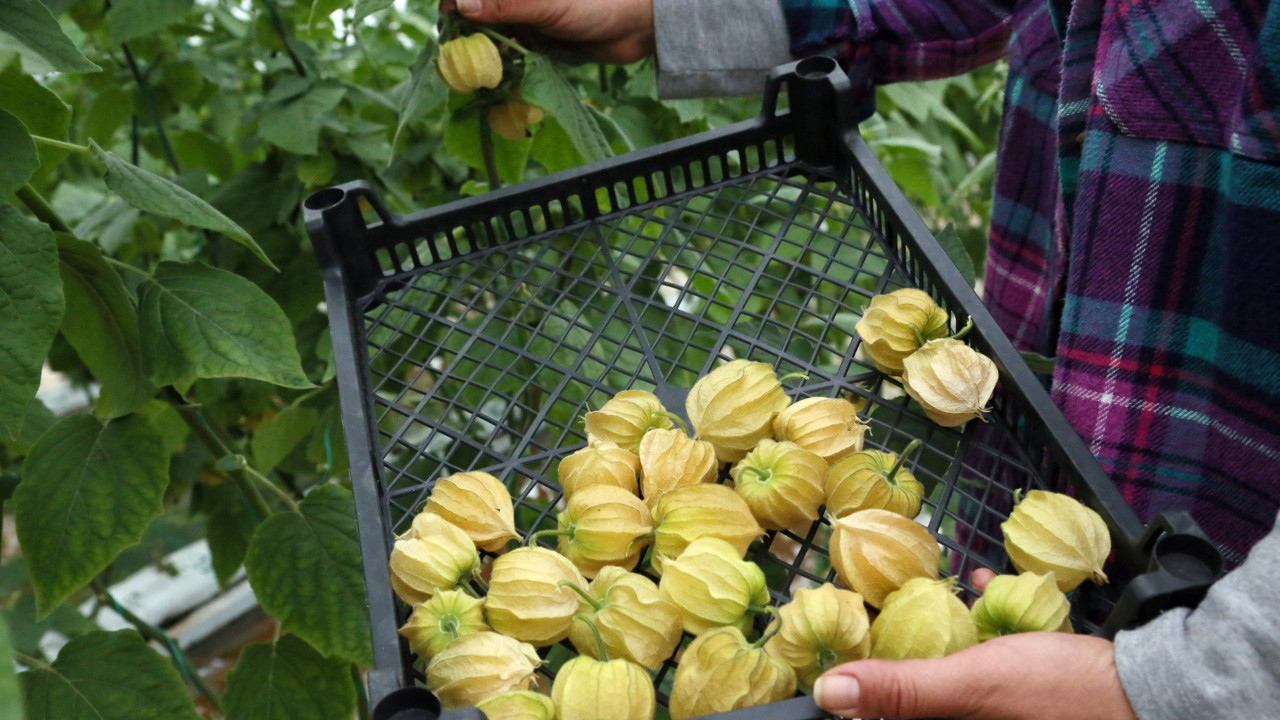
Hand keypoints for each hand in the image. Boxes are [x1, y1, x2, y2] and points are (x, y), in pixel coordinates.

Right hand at [441, 0, 654, 62]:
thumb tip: (461, 4)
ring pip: (495, 36)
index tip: (449, 29)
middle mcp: (518, 0)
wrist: (638, 25)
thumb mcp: (547, 5)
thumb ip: (505, 4)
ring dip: (488, 55)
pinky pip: (515, 53)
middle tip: (464, 62)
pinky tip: (505, 78)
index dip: (454, 7)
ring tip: (485, 74)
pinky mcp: (540, 40)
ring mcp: (529, 17)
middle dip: (469, 37)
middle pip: (479, 15)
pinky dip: (508, 65)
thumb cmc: (597, 4)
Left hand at [812, 570, 1139, 719]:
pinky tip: (979, 587)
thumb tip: (828, 694)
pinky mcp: (1025, 697)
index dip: (869, 698)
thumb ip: (901, 691)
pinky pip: (987, 666)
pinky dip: (980, 631)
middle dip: (899, 660)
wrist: (1149, 686)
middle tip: (875, 618)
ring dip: (940, 638)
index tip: (838, 663)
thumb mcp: (971, 685)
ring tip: (931, 597)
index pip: (891, 717)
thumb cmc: (1059, 691)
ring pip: (951, 680)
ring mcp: (1001, 712)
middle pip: (920, 702)